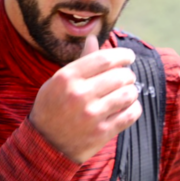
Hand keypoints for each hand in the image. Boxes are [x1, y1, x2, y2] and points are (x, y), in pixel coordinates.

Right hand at [29, 35, 140, 163]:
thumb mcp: (59, 80)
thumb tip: (93, 37)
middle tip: (126, 77)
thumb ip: (80, 61)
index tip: (129, 56)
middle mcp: (79, 94)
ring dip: (131, 91)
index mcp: (67, 77)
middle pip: (119, 76)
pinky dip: (134, 108)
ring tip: (126, 92)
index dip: (122, 55)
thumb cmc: (52, 106)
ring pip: (128, 94)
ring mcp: (92, 115)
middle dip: (128, 74)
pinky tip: (128, 106)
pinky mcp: (102, 133)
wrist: (45, 143)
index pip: (104, 59)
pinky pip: (130, 115)